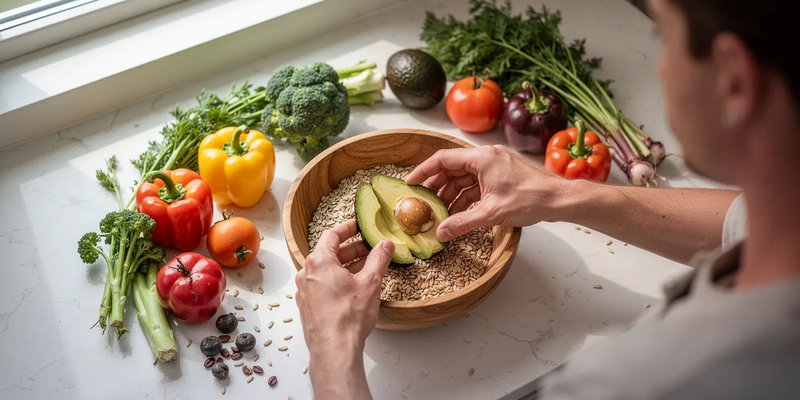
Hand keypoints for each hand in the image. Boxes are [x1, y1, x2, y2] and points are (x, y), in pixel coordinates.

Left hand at [295, 220, 393, 399]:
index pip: (332, 235)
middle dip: (351, 249)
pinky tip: (353, 287)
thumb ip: (378, 259)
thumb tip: (385, 245)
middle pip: (329, 252)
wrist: (334, 349)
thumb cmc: (348, 317)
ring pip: (326, 270)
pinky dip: (337, 280)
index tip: (358, 225)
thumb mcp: (370, 282)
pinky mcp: (308, 306)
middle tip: (369, 248)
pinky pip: (322, 285)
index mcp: (319, 261)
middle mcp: (307, 273)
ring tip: (366, 268)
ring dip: (346, 266)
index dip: (348, 228)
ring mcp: (305, 291)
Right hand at [406, 145, 572, 240]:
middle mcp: (486, 158)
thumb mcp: (492, 213)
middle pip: (451, 169)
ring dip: (451, 195)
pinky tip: (458, 213)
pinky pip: (476, 185)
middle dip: (436, 187)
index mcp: (481, 158)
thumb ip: (462, 222)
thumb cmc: (532, 198)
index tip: (410, 183)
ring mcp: (494, 167)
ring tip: (439, 212)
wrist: (560, 199)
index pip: (443, 159)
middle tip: (422, 202)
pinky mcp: (501, 177)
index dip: (423, 171)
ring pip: (463, 178)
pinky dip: (465, 198)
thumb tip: (441, 232)